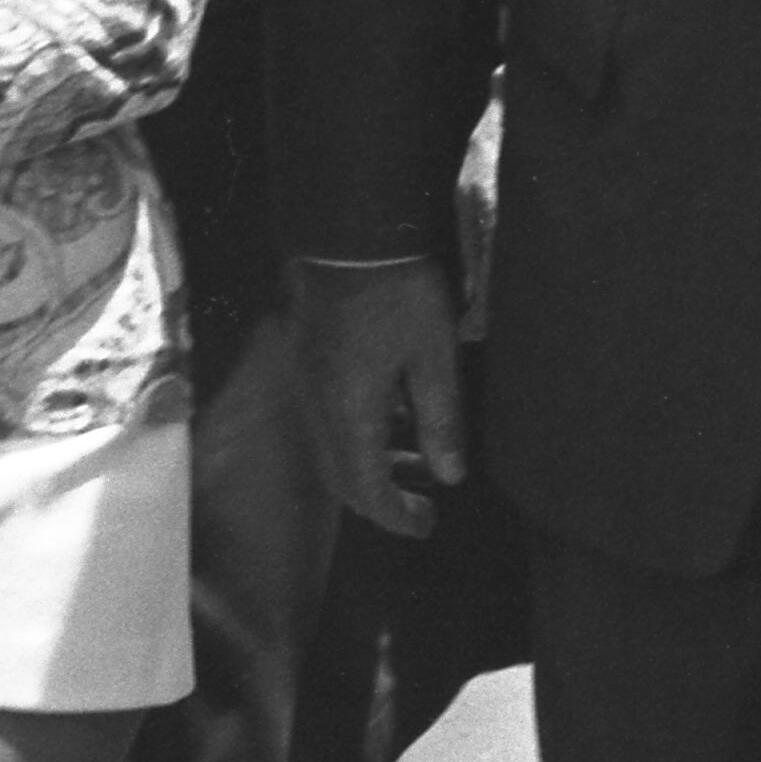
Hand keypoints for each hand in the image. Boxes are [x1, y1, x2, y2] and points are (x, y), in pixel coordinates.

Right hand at [301, 257, 469, 530]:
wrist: (348, 235)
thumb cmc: (397, 292)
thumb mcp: (434, 357)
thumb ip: (441, 420)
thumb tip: (450, 475)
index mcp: (350, 416)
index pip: (366, 491)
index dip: (396, 516)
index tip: (426, 526)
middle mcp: (321, 408)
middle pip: (344, 478)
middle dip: (383, 499)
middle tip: (424, 506)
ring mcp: (310, 384)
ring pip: (336, 448)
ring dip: (373, 465)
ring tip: (418, 464)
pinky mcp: (310, 362)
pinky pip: (332, 419)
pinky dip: (362, 434)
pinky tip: (396, 416)